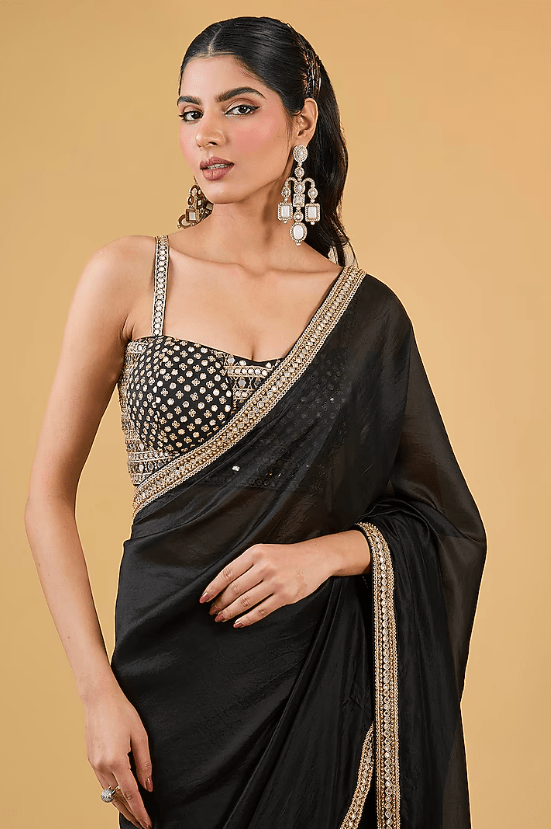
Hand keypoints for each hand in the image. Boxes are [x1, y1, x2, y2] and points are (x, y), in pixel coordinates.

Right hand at [84, 686, 153, 828]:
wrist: (99, 699)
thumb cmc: (122, 712)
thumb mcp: (140, 735)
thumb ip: (145, 763)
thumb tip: (148, 785)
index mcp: (116, 761)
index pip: (131, 794)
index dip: (140, 810)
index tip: (148, 823)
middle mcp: (102, 766)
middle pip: (117, 798)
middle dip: (131, 813)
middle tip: (142, 824)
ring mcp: (94, 764)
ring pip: (108, 793)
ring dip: (121, 805)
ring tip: (134, 814)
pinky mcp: (91, 759)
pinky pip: (102, 783)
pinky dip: (112, 793)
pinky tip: (120, 795)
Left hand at [199, 536, 335, 627]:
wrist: (315, 558)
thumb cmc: (286, 556)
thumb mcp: (264, 551)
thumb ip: (245, 564)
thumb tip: (222, 585)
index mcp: (256, 552)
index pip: (227, 573)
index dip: (213, 588)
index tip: (203, 599)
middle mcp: (264, 566)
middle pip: (234, 589)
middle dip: (220, 603)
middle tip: (212, 611)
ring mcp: (275, 582)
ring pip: (245, 602)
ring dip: (230, 612)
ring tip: (221, 618)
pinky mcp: (285, 596)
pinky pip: (261, 611)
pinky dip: (247, 619)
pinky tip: (238, 623)